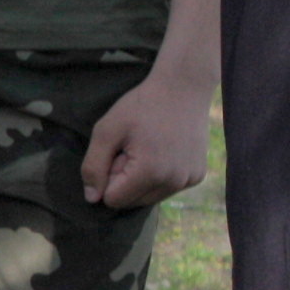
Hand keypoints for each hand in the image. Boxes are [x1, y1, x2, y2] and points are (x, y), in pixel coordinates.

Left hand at [81, 67, 210, 208]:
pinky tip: (164, 150)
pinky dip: (160, 175)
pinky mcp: (197, 176)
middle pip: (132, 202)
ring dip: (142, 179)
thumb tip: (92, 199)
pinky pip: (167, 188)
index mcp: (150, 172)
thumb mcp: (107, 130)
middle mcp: (173, 182)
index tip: (118, 152)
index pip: (113, 199)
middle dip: (125, 180)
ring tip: (148, 148)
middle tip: (133, 148)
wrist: (183, 87)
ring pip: (150, 197)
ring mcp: (188, 180)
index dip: (108, 176)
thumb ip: (93, 166)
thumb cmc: (141, 105)